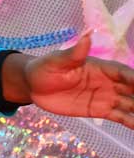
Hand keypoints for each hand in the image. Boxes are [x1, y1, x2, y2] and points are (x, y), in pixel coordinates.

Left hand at [16, 32, 133, 128]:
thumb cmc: (44, 69)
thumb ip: (73, 53)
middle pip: (132, 88)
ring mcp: (105, 97)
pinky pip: (119, 116)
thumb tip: (86, 35)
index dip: (133, 78)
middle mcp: (108, 82)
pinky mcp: (99, 110)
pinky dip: (131, 121)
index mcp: (100, 67)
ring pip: (130, 104)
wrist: (33, 86)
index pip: (122, 72)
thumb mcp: (56, 61)